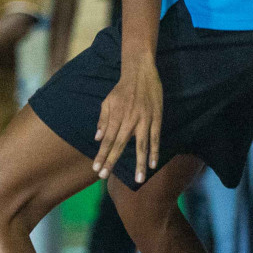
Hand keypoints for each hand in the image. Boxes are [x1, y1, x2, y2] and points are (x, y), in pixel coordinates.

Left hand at [94, 54, 161, 183]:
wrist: (140, 73)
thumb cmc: (122, 89)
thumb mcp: (107, 102)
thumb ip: (103, 120)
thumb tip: (98, 138)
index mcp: (116, 116)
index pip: (107, 140)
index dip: (102, 155)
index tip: (97, 169)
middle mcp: (129, 120)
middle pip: (120, 145)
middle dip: (112, 161)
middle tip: (106, 176)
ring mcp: (144, 120)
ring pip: (141, 146)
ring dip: (139, 163)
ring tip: (138, 179)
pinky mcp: (156, 118)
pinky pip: (155, 138)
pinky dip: (155, 151)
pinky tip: (153, 164)